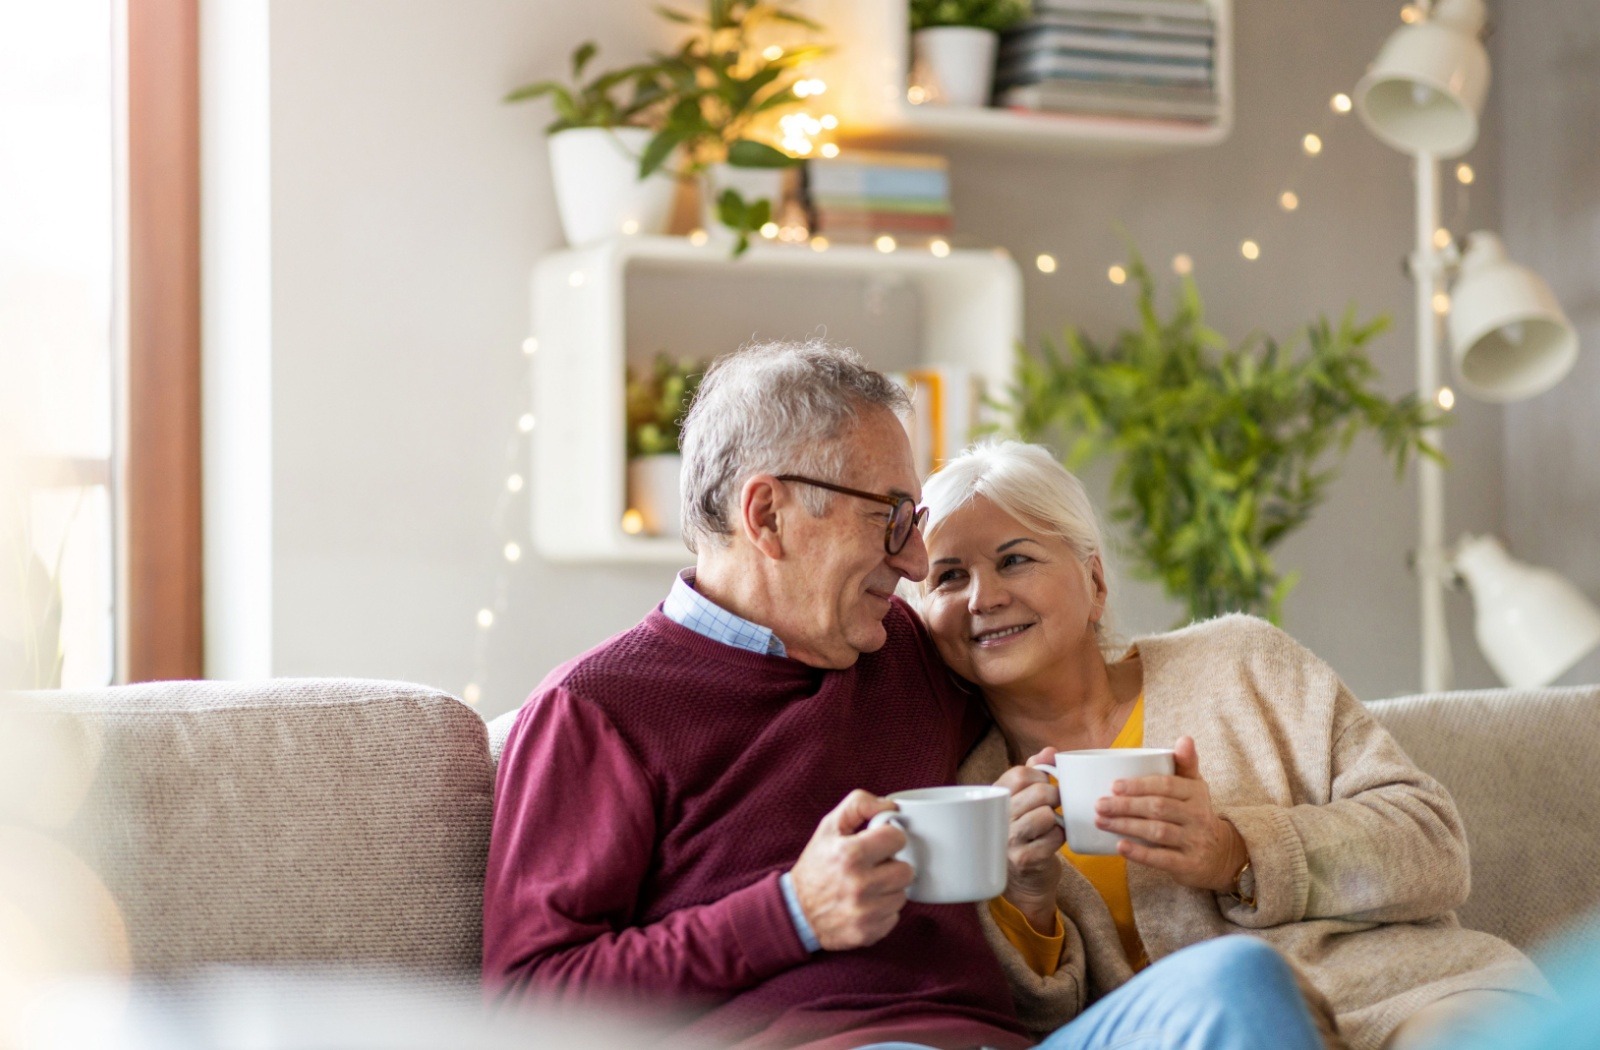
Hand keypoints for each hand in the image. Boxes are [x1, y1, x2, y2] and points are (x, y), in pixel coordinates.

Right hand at [789, 789, 915, 950]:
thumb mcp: (829, 827)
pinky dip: (883, 911)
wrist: (796, 912)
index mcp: (850, 854)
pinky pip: (894, 917)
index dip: (890, 838)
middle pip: (906, 871)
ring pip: (902, 895)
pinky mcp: (868, 933)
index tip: (880, 843)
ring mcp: (865, 912)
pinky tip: (866, 905)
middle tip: (875, 867)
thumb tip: (891, 806)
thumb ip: (859, 805)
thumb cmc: (816, 865)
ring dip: (889, 890)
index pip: (897, 838)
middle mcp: (859, 884)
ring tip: (869, 886)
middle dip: (892, 866)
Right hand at [996, 749, 1065, 931]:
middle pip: (1038, 792)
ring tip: (1051, 824)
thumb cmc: (1025, 833)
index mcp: (994, 799)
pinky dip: (1060, 838)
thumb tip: (1050, 750)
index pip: (1020, 773)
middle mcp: (997, 818)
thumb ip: (1034, 772)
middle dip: (1055, 796)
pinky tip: (1052, 841)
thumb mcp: (1022, 800)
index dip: (1041, 775)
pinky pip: (1054, 837)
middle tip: (1055, 805)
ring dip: (1056, 819)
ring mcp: (1009, 840)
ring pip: (1046, 815)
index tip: (1046, 783)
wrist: (1023, 881)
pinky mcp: (1025, 859)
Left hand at [1094, 736, 1248, 892]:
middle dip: (1125, 806)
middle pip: (1158, 808)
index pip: (1166, 785)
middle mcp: (1198, 816)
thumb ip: (1185, 763)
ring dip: (1126, 826)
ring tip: (1101, 822)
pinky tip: (1120, 847)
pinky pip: (1162, 858)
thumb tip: (1185, 738)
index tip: (1114, 786)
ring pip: (1157, 831)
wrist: (1221, 854)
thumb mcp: (1195, 787)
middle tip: (1099, 805)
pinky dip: (1140, 853)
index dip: (1139, 785)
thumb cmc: (1196, 813)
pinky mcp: (1188, 865)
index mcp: (1196, 792)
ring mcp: (1194, 841)